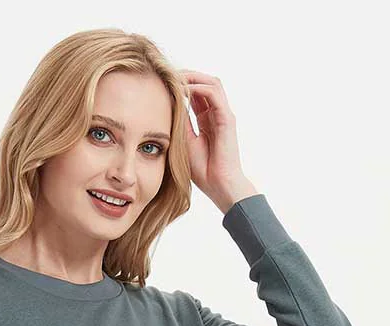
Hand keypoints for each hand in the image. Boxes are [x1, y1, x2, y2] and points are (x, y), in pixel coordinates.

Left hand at [179, 69, 258, 214]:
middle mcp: (217, 114)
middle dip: (186, 76)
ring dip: (193, 77)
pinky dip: (198, 88)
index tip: (162, 83)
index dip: (181, 85)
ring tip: (175, 78)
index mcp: (207, 119)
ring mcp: (224, 115)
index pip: (196, 93)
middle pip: (204, 82)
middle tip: (167, 75)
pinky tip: (183, 90)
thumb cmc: (203, 170)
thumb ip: (179, 122)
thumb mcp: (184, 142)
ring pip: (211, 82)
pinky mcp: (227, 119)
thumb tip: (165, 105)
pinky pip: (213, 93)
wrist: (219, 185)